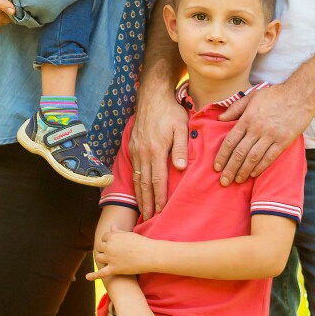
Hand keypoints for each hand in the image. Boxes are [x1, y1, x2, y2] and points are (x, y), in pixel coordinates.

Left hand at [87, 228, 153, 278]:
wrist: (150, 255)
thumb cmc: (142, 243)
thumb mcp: (129, 235)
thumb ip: (118, 232)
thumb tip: (111, 227)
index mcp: (112, 236)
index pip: (104, 237)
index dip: (107, 241)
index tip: (112, 244)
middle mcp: (109, 247)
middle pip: (99, 247)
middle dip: (103, 249)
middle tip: (110, 252)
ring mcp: (110, 258)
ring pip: (98, 258)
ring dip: (100, 258)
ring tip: (105, 260)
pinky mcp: (114, 269)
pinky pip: (101, 273)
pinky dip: (93, 276)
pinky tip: (87, 277)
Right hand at [129, 88, 187, 217]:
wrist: (151, 97)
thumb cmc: (170, 112)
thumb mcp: (181, 127)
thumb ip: (181, 148)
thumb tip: (180, 169)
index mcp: (156, 150)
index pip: (158, 180)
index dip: (160, 197)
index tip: (162, 211)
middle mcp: (143, 153)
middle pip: (144, 184)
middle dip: (147, 202)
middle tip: (149, 218)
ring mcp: (136, 151)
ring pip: (137, 178)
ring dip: (140, 196)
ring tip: (143, 210)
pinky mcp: (132, 147)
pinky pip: (134, 170)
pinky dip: (136, 183)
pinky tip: (139, 191)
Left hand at [215, 80, 314, 183]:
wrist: (301, 94)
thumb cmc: (276, 94)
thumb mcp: (252, 95)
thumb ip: (235, 108)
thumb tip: (220, 119)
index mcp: (247, 118)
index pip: (230, 141)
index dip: (222, 156)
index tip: (217, 167)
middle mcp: (257, 128)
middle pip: (239, 153)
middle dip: (230, 169)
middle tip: (224, 181)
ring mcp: (271, 135)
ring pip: (253, 158)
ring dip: (243, 171)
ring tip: (237, 180)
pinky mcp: (284, 140)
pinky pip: (269, 157)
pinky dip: (260, 167)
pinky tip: (253, 174)